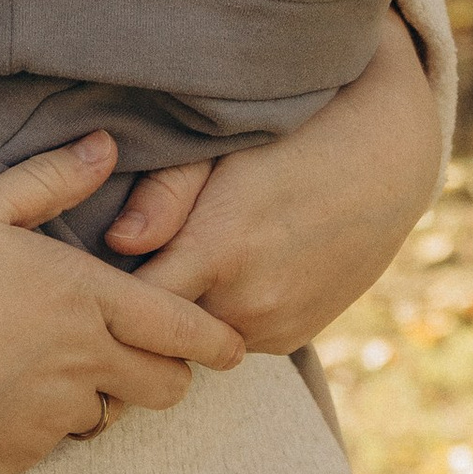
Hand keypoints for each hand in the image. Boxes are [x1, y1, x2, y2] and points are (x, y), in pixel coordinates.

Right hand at [0, 132, 246, 473]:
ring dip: (97, 398)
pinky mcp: (17, 460)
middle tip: (144, 357)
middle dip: (167, 374)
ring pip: (107, 418)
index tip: (235, 347)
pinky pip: (51, 444)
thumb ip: (47, 179)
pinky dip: (40, 424)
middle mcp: (83, 365)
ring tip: (48, 370)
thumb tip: (105, 146)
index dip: (216, 340)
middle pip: (165, 388)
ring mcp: (52, 420)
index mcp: (82, 297)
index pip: (181, 327)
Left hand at [130, 11, 441, 356]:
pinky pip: (233, 338)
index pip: (130, 300)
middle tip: (113, 270)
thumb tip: (117, 241)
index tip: (81, 269)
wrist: (391, 162)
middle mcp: (248, 301)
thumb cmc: (295, 135)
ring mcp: (276, 327)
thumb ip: (165, 193)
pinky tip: (224, 271)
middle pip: (158, 323)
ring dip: (182, 309)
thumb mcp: (224, 147)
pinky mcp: (294, 338)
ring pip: (196, 334)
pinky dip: (220, 314)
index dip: (100, 286)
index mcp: (219, 249)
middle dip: (135, 302)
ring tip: (174, 261)